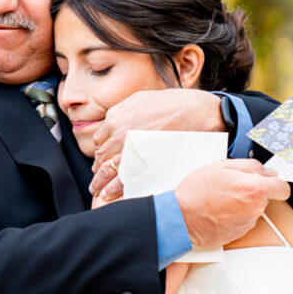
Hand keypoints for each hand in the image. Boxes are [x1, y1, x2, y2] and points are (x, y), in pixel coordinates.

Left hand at [91, 89, 222, 198]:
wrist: (197, 111)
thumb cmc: (173, 103)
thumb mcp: (141, 99)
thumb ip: (123, 110)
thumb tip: (113, 120)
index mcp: (116, 117)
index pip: (99, 140)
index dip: (100, 152)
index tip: (101, 161)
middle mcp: (119, 132)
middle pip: (101, 156)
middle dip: (98, 169)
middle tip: (96, 180)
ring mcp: (130, 148)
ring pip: (108, 169)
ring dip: (101, 182)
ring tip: (98, 191)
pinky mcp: (144, 161)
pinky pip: (124, 177)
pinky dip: (115, 187)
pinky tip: (109, 195)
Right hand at [174, 159, 289, 249]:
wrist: (181, 218)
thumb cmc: (196, 192)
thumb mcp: (222, 166)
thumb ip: (250, 166)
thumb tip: (266, 171)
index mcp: (254, 188)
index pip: (283, 188)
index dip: (277, 184)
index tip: (271, 182)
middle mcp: (254, 208)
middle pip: (266, 198)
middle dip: (255, 192)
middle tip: (234, 186)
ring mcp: (247, 223)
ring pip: (254, 210)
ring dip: (244, 204)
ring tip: (223, 199)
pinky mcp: (239, 233)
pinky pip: (244, 221)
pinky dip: (236, 216)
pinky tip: (220, 210)